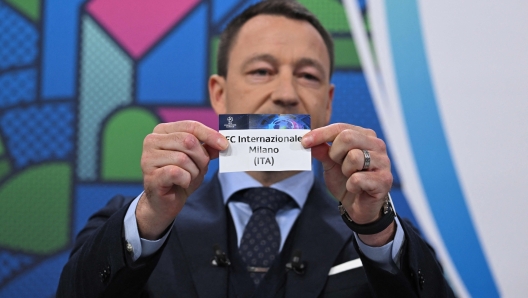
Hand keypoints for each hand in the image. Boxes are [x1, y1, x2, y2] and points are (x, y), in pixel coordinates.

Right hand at [137, 121, 227, 239]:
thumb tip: (222, 141)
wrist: (165, 202)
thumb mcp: (198, 159)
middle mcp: (152, 140)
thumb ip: (208, 147)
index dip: (210, 135)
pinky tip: (181, 183)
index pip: (190, 126)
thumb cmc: (180, 177)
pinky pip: (177, 173)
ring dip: (193, 172)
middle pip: (188, 141)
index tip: (224, 145)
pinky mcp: (150, 175)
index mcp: (163, 130)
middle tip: (200, 169)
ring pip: (183, 158)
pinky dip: (186, 180)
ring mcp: (148, 157)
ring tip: (188, 177)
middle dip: (201, 158)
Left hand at [302, 123, 393, 244]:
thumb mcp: (330, 164)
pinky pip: (358, 178)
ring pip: (354, 157)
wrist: (357, 206)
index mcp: (364, 136)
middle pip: (347, 137)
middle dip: (335, 153)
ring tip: (350, 176)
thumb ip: (322, 151)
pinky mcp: (385, 180)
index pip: (341, 128)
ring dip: (345, 171)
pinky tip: (356, 188)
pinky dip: (351, 185)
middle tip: (337, 165)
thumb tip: (309, 141)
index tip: (304, 142)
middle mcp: (377, 145)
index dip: (321, 134)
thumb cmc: (346, 180)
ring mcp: (383, 161)